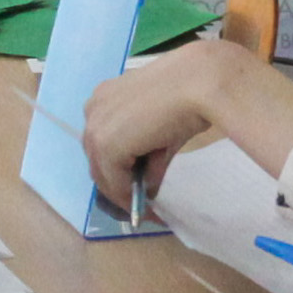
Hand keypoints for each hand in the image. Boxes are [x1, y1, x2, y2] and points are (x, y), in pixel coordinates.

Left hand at [78, 35, 292, 210]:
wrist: (199, 82)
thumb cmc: (189, 94)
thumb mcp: (162, 128)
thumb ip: (148, 152)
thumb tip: (147, 183)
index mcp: (106, 96)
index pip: (103, 142)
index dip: (118, 169)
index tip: (137, 188)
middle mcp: (94, 109)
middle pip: (98, 159)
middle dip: (118, 185)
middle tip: (143, 204)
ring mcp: (96, 128)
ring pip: (103, 173)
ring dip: (124, 194)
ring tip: (148, 210)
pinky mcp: (106, 146)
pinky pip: (114, 182)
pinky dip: (129, 197)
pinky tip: (148, 206)